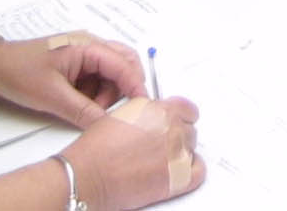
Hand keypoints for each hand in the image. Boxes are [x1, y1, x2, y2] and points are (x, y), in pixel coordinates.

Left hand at [0, 32, 144, 128]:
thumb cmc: (21, 74)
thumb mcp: (53, 97)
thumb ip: (83, 111)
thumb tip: (108, 127)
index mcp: (86, 45)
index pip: (123, 64)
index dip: (136, 86)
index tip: (143, 109)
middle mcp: (90, 45)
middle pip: (124, 63)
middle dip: (124, 88)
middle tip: (114, 111)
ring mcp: (83, 53)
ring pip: (111, 72)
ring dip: (108, 92)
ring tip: (90, 110)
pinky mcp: (76, 63)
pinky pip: (97, 77)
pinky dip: (96, 92)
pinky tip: (82, 104)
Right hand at [66, 98, 205, 207]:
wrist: (87, 176)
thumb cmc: (96, 149)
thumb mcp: (122, 115)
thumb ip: (146, 113)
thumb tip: (154, 118)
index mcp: (160, 110)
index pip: (187, 109)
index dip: (180, 116)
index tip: (175, 122)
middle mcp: (172, 128)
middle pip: (189, 130)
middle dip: (176, 136)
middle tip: (159, 145)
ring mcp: (177, 153)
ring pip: (192, 149)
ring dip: (180, 152)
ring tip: (160, 159)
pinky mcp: (177, 177)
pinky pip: (198, 171)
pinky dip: (191, 170)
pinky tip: (178, 170)